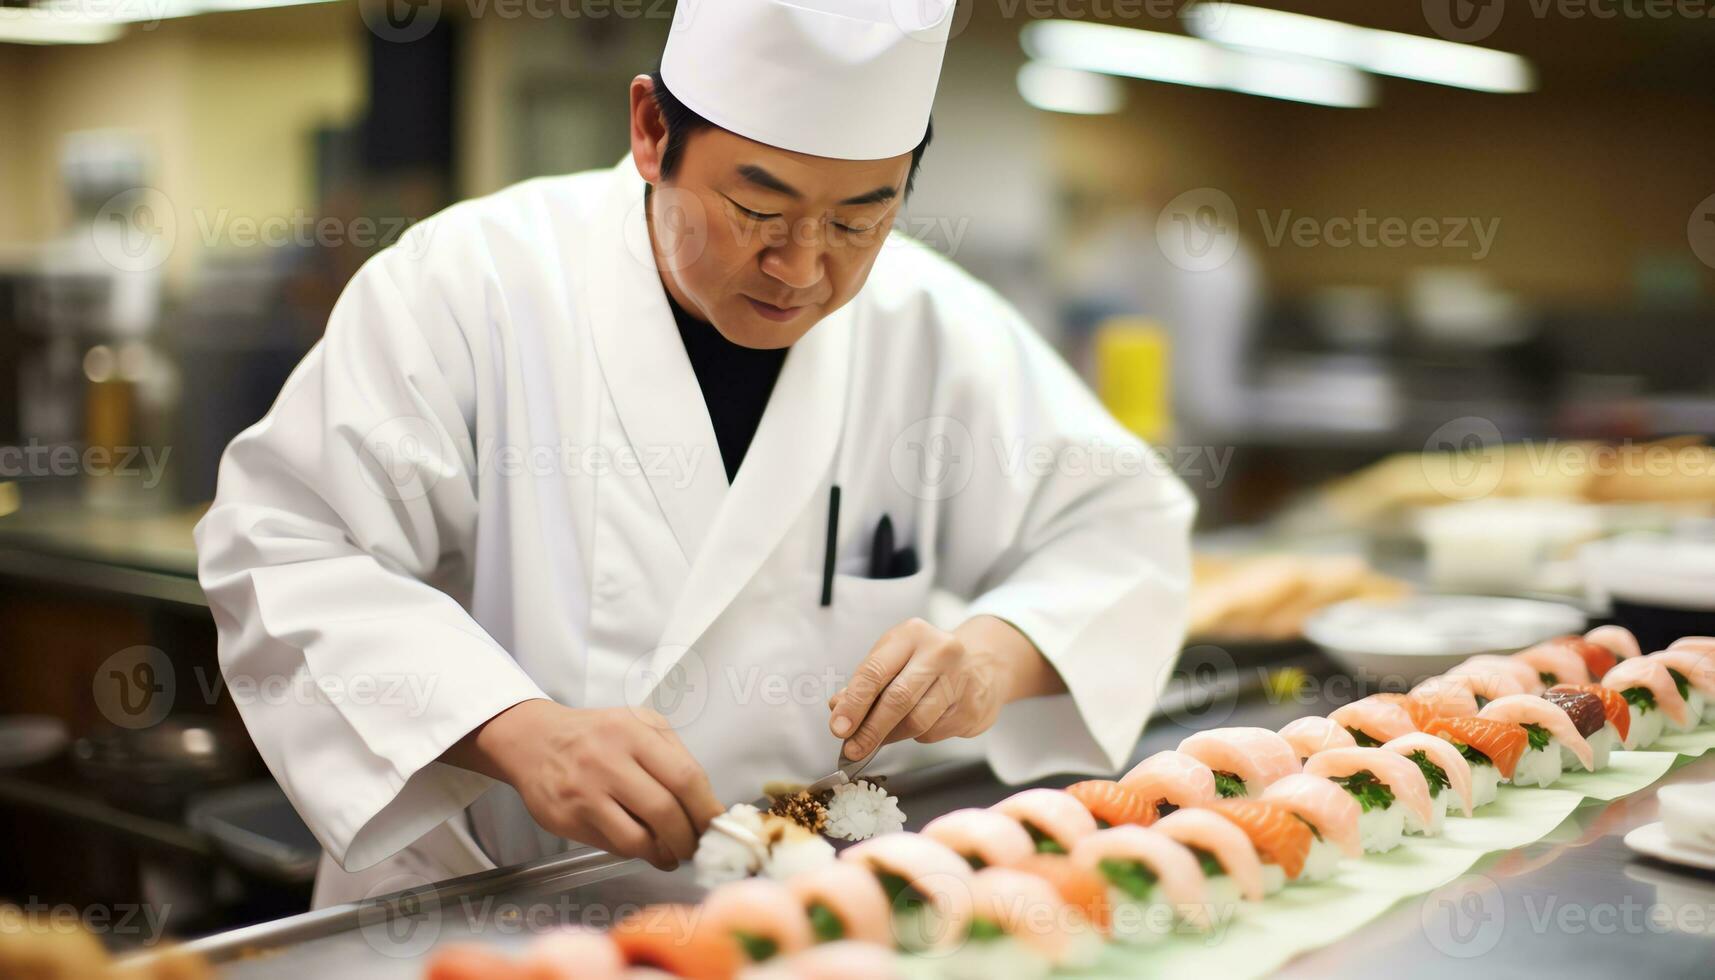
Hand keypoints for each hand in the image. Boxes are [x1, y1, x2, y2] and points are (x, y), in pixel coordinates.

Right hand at [442, 699, 722, 870]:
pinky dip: (637, 852)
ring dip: (664, 853)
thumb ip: (673, 756)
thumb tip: (706, 805)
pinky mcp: (567, 818)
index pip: (685, 776)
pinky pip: (613, 845)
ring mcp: (584, 792)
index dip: (706, 808)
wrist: (535, 741)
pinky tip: (645, 848)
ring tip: (673, 853)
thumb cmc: (597, 735)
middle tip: (696, 845)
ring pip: (638, 838)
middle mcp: (608, 760)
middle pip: (664, 811)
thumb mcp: (639, 725)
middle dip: (689, 837)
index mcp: (634, 732)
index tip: (716, 824)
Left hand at [827, 615, 1064, 760]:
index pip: (875, 671)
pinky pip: (934, 733)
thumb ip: (865, 683)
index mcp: (912, 634)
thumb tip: (838, 708)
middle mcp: (940, 652)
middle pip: (897, 699)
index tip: (838, 727)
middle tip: (852, 748)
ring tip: (881, 737)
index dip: (854, 704)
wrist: (984, 664)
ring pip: (917, 721)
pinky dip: (917, 736)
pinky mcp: (973, 707)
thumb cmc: (928, 662)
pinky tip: (918, 726)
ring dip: (892, 736)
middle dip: (870, 729)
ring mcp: (961, 680)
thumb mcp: (895, 659)